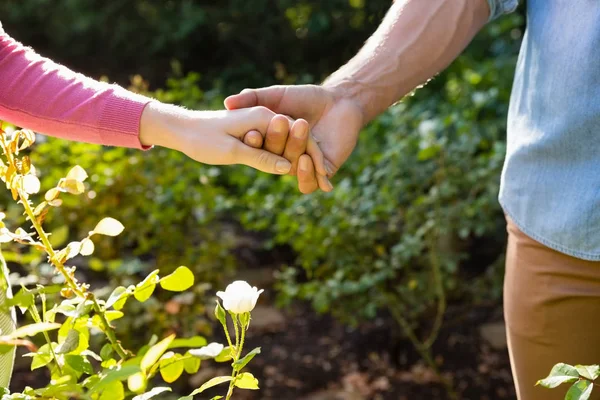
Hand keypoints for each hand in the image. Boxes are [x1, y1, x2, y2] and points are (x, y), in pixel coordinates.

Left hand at [140, 102, 313, 174]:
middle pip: (296, 142)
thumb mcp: (231, 150)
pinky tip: (293, 173)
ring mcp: (263, 125)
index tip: (326, 180)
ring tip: (321, 179)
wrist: (181, 128)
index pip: (297, 140)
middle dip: (313, 160)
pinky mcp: (257, 133)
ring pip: (288, 145)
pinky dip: (284, 160)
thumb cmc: (202, 139)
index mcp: (264, 118)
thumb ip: (260, 157)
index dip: (312, 159)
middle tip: (327, 182)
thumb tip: (284, 168)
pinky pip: (276, 148)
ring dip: (302, 160)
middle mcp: (267, 119)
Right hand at [224, 85, 363, 192]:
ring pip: (292, 169)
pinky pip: (311, 183)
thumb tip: (227, 102)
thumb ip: (253, 98)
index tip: (251, 133)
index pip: (258, 147)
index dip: (253, 142)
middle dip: (277, 140)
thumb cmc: (305, 97)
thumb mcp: (276, 95)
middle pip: (276, 157)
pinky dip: (308, 175)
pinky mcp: (322, 171)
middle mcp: (284, 156)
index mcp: (271, 142)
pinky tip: (307, 161)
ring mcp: (303, 165)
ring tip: (298, 134)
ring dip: (293, 155)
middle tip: (281, 120)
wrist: (339, 101)